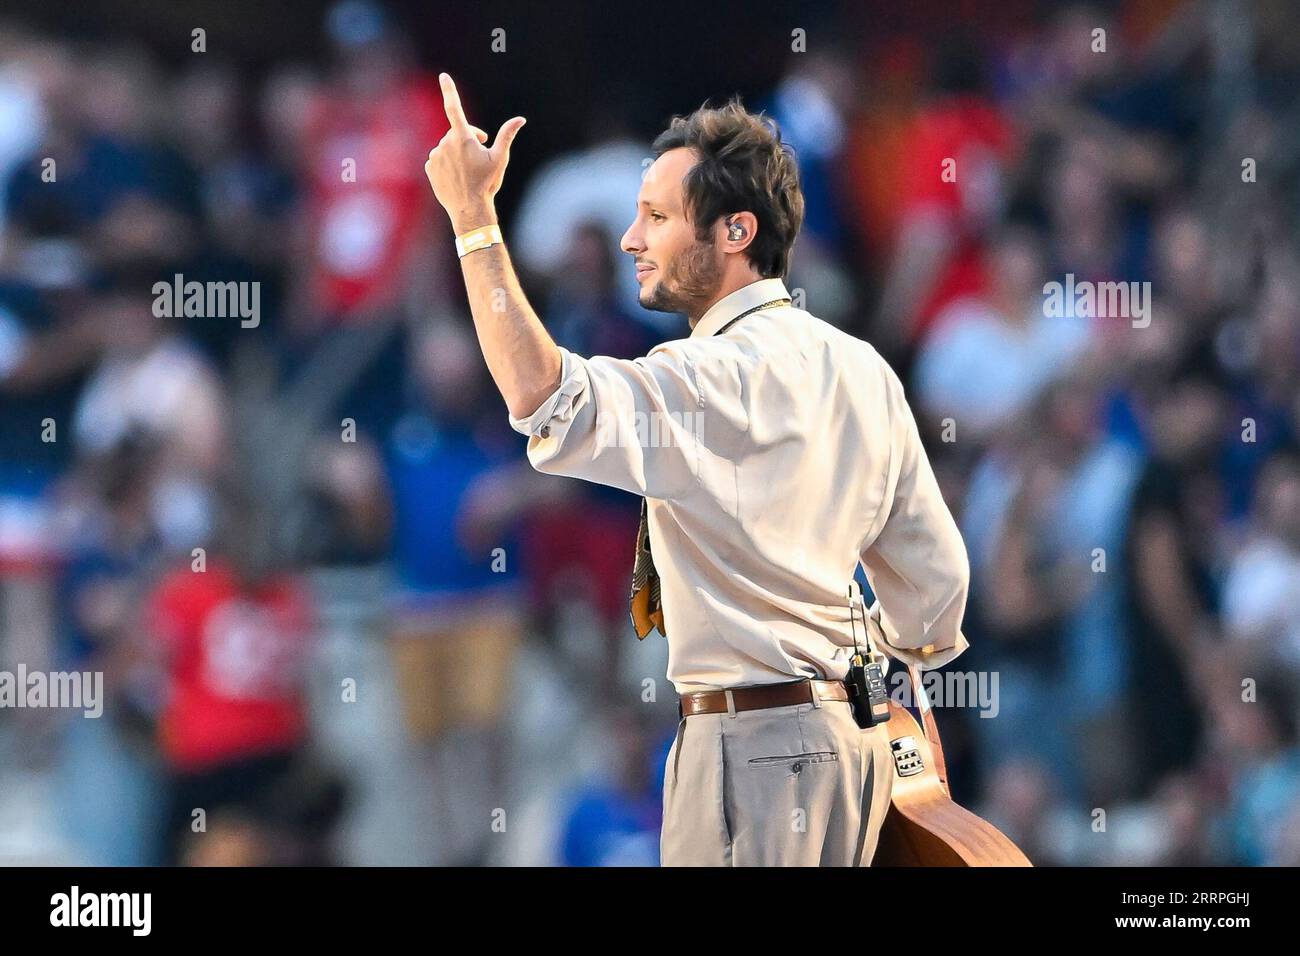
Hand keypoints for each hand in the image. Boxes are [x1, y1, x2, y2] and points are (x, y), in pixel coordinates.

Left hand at [424, 72, 526, 231]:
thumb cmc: (487, 183)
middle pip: (457, 134)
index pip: (454, 108)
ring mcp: (435, 156)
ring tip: (467, 171)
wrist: (469, 209)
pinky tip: (456, 177)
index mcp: (463, 138)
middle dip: (468, 140)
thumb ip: (507, 135)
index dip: (449, 90)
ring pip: (446, 147)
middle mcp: (445, 143)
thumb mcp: (500, 158)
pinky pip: (438, 159)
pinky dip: (446, 164)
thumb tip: (520, 119)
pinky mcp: (430, 168)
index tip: (443, 76)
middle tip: (480, 156)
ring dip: (456, 153)